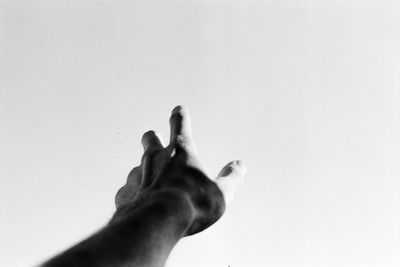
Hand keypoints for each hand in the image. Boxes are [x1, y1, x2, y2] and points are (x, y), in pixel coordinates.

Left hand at [114, 105, 245, 234]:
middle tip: (154, 140)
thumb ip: (232, 177)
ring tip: (155, 188)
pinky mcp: (124, 193)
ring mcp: (136, 175)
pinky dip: (136, 196)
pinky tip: (143, 207)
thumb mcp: (221, 192)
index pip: (179, 123)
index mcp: (180, 152)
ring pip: (138, 166)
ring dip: (146, 171)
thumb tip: (240, 165)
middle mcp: (155, 158)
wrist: (155, 222)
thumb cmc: (192, 205)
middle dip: (152, 138)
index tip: (178, 109)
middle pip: (150, 138)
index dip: (180, 115)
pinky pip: (129, 191)